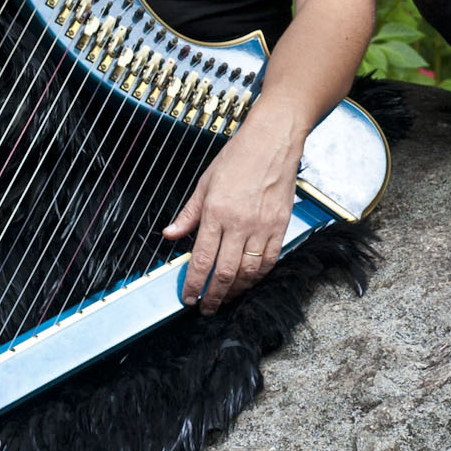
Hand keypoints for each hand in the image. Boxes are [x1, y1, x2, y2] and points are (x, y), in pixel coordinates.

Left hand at [164, 108, 303, 310]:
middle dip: (213, 296)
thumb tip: (170, 235)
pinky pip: (270, 260)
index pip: (202, 259)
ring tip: (226, 297)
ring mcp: (262, 226)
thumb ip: (188, 214)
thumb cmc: (237, 158)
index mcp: (216, 212)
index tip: (188, 298)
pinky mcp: (280, 226)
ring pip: (249, 272)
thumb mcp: (205, 183)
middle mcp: (239, 223)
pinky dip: (259, 276)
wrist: (272, 142)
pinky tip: (249, 281)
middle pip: (225, 272)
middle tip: (206, 308)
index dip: (194, 284)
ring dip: (236, 290)